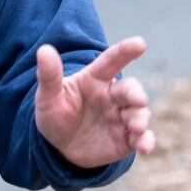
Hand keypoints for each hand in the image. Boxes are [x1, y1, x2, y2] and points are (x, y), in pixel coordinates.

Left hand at [33, 36, 153, 168]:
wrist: (59, 147)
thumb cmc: (55, 114)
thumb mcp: (48, 96)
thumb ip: (49, 75)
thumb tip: (44, 50)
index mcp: (95, 79)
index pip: (111, 61)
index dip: (125, 51)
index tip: (140, 43)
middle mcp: (112, 96)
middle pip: (130, 89)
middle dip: (136, 94)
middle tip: (138, 101)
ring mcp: (121, 117)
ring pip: (139, 113)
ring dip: (141, 119)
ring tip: (136, 128)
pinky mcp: (126, 138)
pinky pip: (141, 138)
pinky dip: (146, 141)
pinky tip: (145, 146)